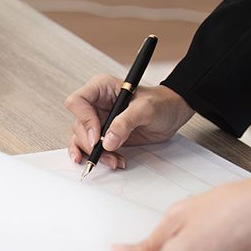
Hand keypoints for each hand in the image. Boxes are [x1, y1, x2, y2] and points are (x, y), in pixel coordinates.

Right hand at [65, 74, 193, 167]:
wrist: (172, 113)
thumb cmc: (161, 103)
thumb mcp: (146, 109)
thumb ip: (125, 122)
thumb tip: (108, 140)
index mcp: (101, 88)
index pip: (77, 101)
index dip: (84, 120)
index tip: (98, 136)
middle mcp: (96, 104)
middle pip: (79, 125)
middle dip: (91, 143)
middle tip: (107, 152)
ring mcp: (99, 121)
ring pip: (83, 139)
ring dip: (96, 154)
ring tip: (114, 160)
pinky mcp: (105, 136)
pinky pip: (92, 148)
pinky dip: (99, 157)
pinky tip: (110, 161)